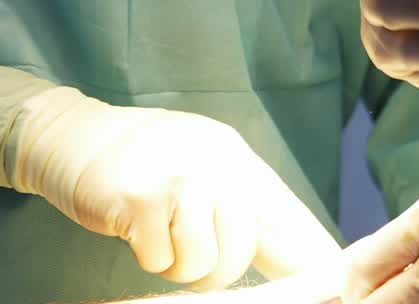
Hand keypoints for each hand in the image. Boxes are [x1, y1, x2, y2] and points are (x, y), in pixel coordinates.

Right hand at [11, 92, 339, 289]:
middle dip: (216, 266)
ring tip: (161, 232)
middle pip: (242, 252)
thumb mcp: (203, 169)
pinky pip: (162, 261)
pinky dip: (148, 256)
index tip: (341, 283)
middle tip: (184, 243)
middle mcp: (217, 162)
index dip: (312, 257)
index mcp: (237, 157)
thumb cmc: (145, 161)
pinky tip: (135, 225)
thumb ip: (242, 209)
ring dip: (178, 263)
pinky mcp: (142, 198)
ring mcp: (181, 177)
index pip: (286, 216)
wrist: (77, 135)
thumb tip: (297, 258)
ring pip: (204, 264)